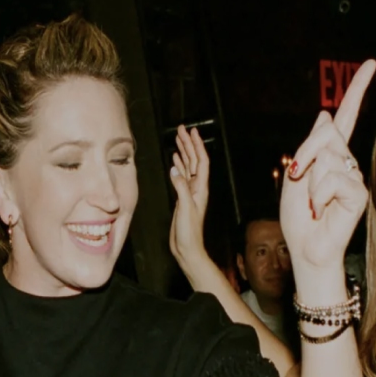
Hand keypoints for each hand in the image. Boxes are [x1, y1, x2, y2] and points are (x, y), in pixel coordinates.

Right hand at [168, 125, 210, 265]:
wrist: (187, 248)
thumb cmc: (189, 232)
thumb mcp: (185, 208)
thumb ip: (180, 188)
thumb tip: (175, 170)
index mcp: (200, 188)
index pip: (201, 161)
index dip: (197, 145)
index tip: (191, 132)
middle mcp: (196, 188)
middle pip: (194, 160)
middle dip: (189, 144)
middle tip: (182, 129)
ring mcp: (189, 192)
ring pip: (187, 166)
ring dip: (183, 152)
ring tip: (178, 138)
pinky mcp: (182, 198)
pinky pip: (180, 177)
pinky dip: (178, 166)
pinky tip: (174, 159)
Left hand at [281, 60, 375, 294]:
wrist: (306, 249)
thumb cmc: (299, 217)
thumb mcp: (294, 174)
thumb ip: (310, 146)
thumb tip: (327, 114)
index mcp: (330, 153)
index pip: (346, 115)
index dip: (357, 89)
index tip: (370, 64)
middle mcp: (346, 160)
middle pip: (325, 133)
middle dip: (304, 155)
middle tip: (299, 181)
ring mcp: (354, 175)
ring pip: (328, 156)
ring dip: (309, 180)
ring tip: (313, 202)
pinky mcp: (358, 193)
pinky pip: (333, 179)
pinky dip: (319, 195)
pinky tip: (323, 210)